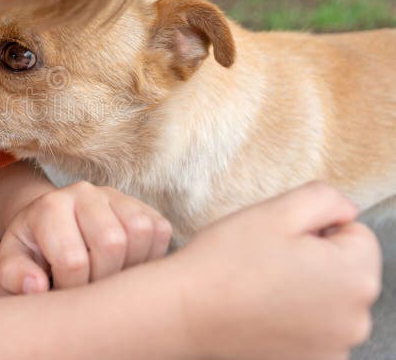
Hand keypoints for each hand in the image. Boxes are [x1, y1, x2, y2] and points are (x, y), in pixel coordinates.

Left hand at [0, 180, 171, 293]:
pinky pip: (161, 231)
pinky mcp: (141, 205)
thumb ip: (14, 276)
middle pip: (112, 243)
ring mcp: (116, 196)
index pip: (73, 260)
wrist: (52, 223)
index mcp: (49, 207)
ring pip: (141, 232)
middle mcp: (84, 193)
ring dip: (130, 267)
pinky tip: (127, 267)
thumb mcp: (12, 262)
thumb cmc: (33, 249)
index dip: (71, 289)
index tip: (62, 293)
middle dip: (102, 279)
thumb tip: (37, 287)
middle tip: (89, 289)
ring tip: (108, 278)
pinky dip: (151, 256)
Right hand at [174, 181, 381, 359]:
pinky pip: (316, 329)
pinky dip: (296, 319)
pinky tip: (263, 312)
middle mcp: (357, 319)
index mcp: (357, 276)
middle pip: (349, 270)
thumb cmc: (227, 260)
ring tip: (263, 286)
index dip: (317, 230)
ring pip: (332, 300)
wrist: (185, 311)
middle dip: (317, 261)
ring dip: (307, 291)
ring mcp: (336, 347)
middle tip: (270, 261)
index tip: (282, 241)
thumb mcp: (276, 210)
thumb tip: (347, 213)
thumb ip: (326, 198)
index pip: (357, 235)